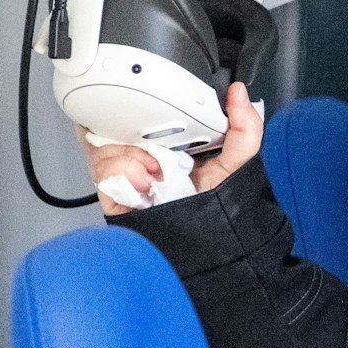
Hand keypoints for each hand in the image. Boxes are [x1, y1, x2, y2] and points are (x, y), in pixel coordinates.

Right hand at [80, 82, 263, 215]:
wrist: (202, 252)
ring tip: (156, 170)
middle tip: (159, 143)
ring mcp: (125, 173)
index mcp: (168, 140)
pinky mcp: (113, 194)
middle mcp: (143, 154)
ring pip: (105, 145)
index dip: (146, 101)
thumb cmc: (215, 209)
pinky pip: (102, 173)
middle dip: (130, 125)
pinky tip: (145, 184)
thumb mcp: (236, 163)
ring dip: (130, 153)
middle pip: (116, 123)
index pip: (146, 108)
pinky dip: (122, 172)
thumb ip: (245, 129)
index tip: (160, 100)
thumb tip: (240, 95)